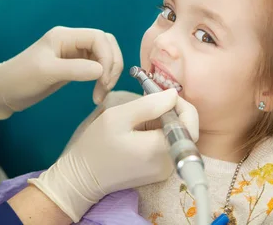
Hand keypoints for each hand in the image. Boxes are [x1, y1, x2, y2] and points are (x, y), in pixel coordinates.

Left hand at [0, 26, 122, 118]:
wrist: (3, 91)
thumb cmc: (20, 78)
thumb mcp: (46, 73)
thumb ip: (75, 70)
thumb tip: (101, 71)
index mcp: (64, 36)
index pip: (99, 38)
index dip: (107, 58)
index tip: (103, 80)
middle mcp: (71, 41)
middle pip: (106, 45)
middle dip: (112, 65)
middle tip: (105, 88)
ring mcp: (73, 53)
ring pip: (104, 56)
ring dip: (109, 73)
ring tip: (101, 94)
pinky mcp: (73, 66)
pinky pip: (97, 67)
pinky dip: (102, 78)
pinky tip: (97, 92)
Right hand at [28, 89, 198, 221]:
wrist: (82, 177)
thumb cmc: (97, 145)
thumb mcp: (119, 116)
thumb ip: (149, 104)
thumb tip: (173, 94)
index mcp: (160, 149)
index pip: (190, 125)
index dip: (182, 105)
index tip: (164, 94)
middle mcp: (168, 163)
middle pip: (186, 131)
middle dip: (174, 111)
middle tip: (153, 99)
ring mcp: (165, 170)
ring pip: (177, 137)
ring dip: (166, 121)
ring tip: (143, 113)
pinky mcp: (159, 172)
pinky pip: (168, 146)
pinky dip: (159, 132)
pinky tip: (141, 127)